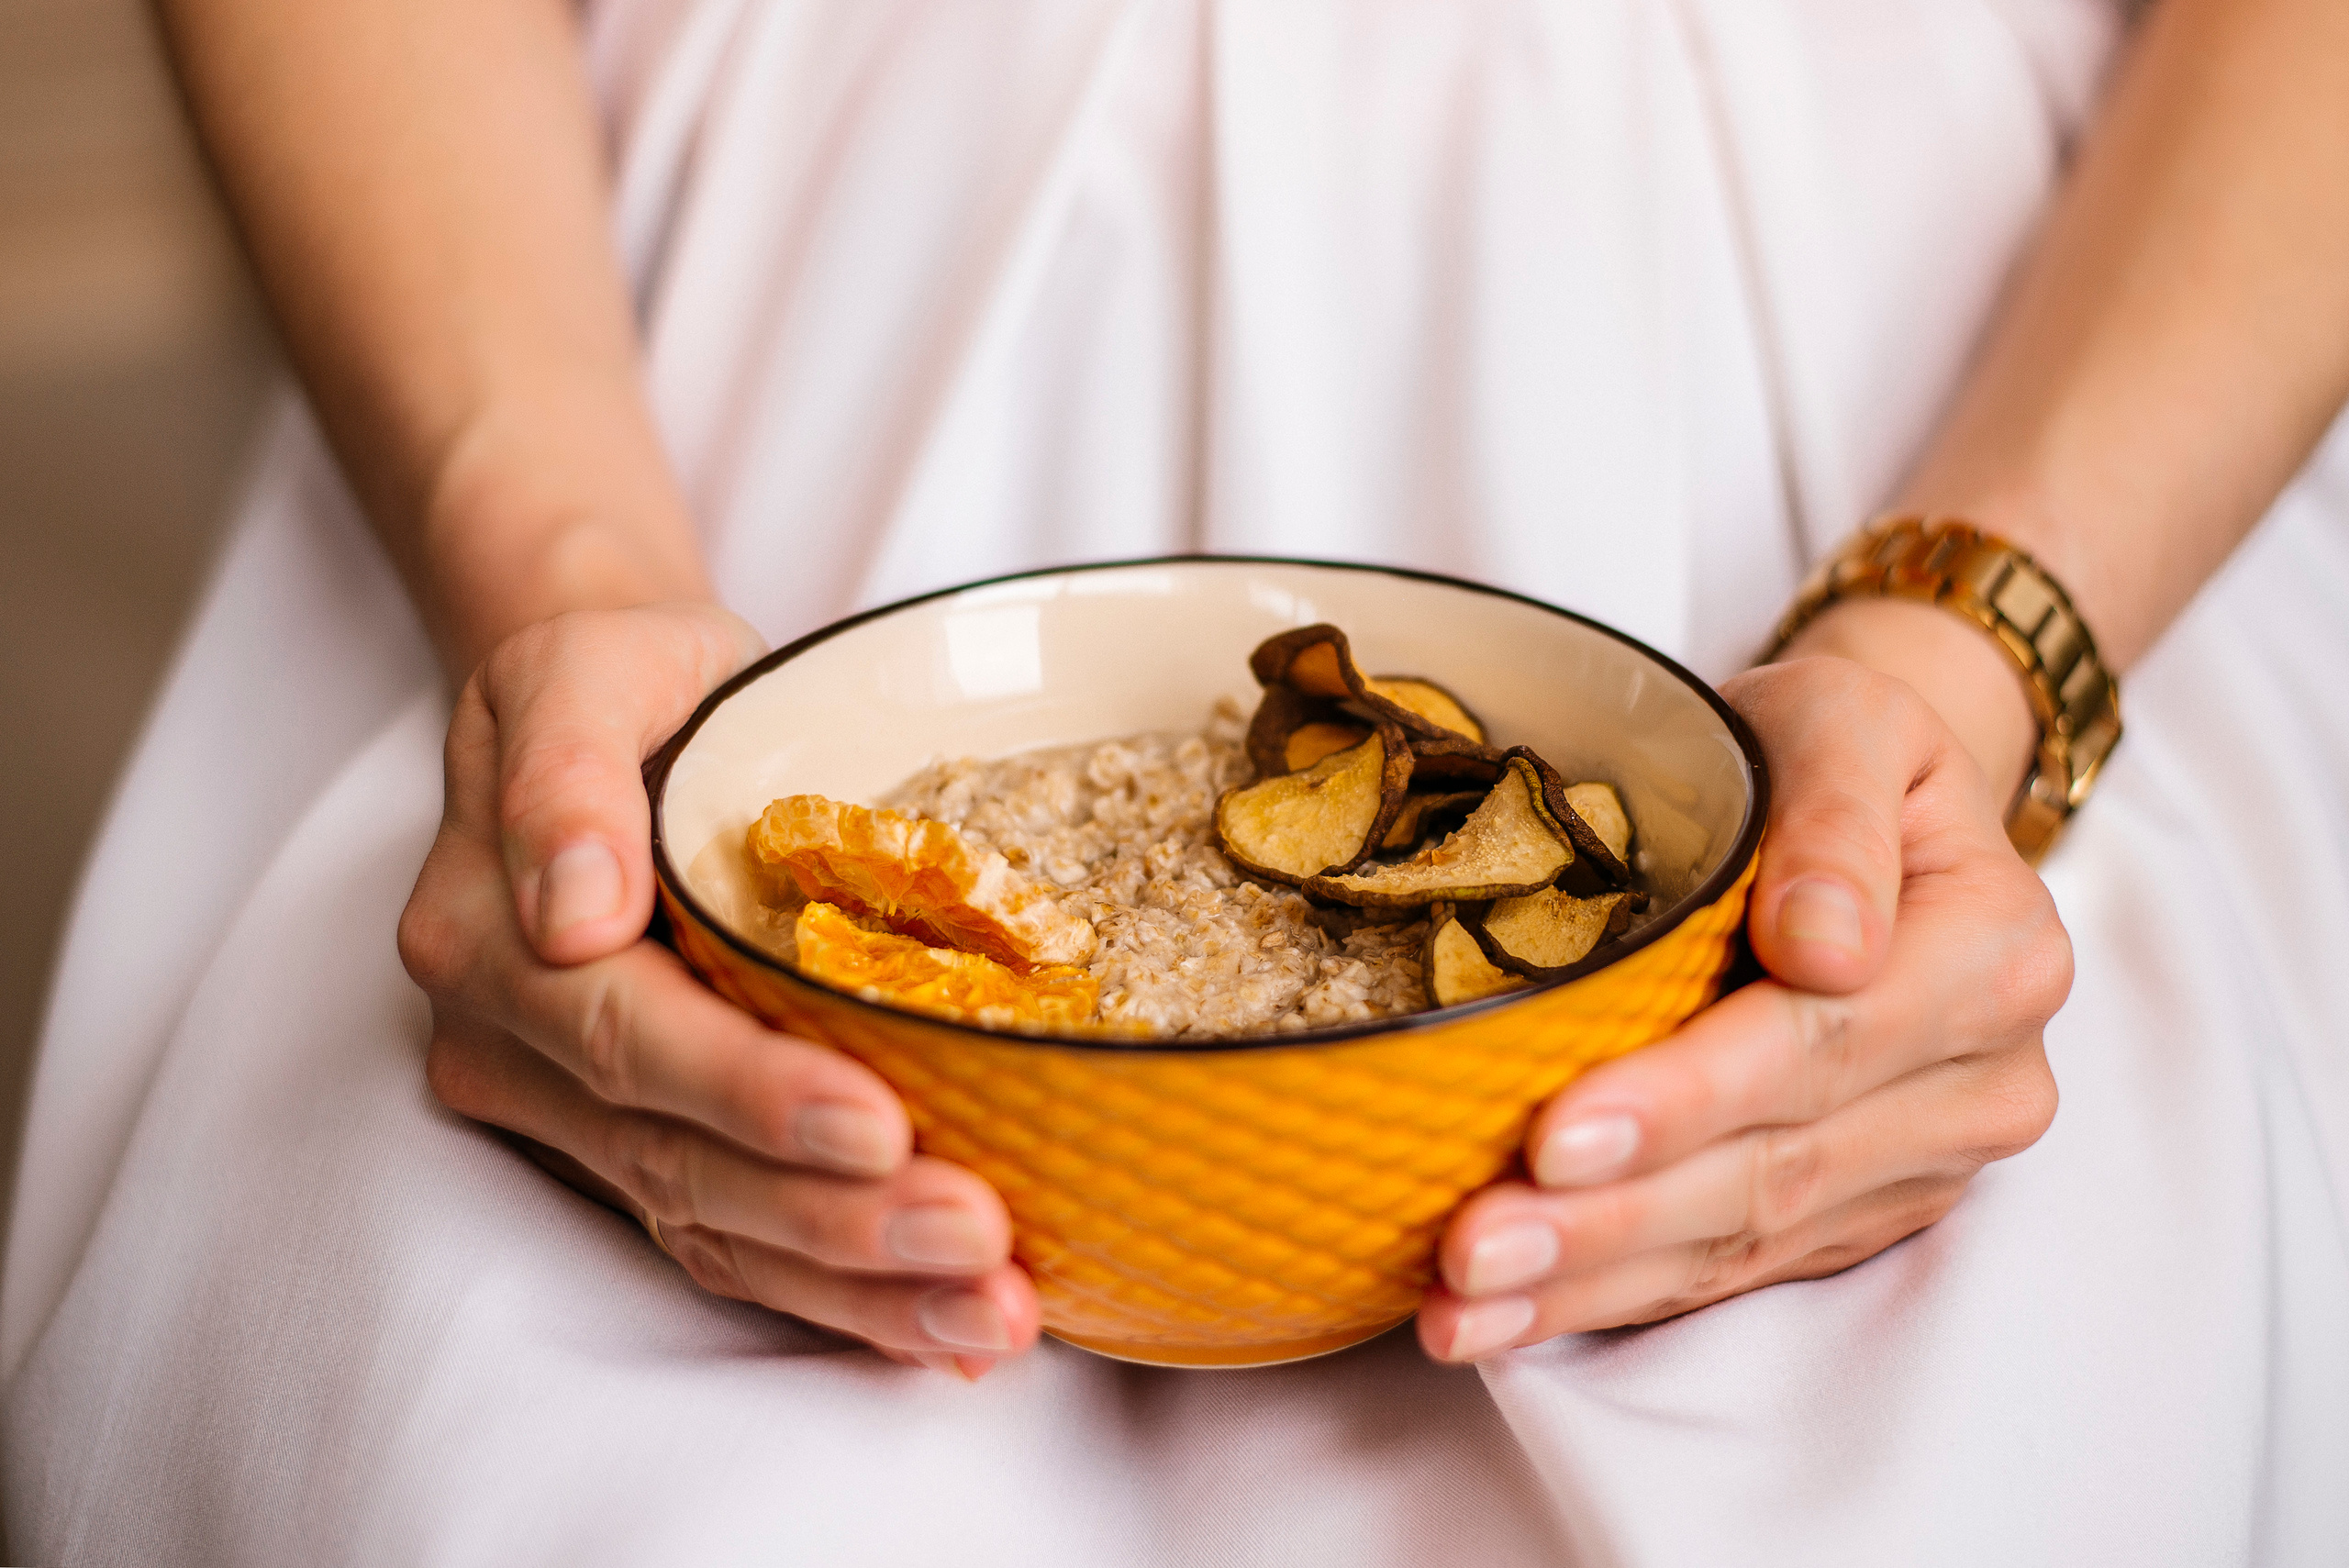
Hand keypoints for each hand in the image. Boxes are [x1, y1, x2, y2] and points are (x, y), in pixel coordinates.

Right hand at [397, 602, 1041, 1374]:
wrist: (613, 716)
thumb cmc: (625, 678)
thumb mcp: (588, 666)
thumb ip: (564, 773)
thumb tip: (572, 909)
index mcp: (491, 936)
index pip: (628, 1040)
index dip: (751, 1095)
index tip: (875, 1126)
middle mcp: (516, 1050)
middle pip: (680, 1160)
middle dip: (834, 1218)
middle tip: (977, 1243)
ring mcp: (574, 1115)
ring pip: (713, 1227)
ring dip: (857, 1288)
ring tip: (993, 1311)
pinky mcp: (644, 1144)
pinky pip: (735, 1239)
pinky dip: (843, 1295)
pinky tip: (949, 1328)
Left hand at [1418, 656, 2069, 1360]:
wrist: (1869, 803)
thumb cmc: (1833, 750)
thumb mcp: (1841, 716)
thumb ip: (1838, 813)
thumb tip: (1827, 943)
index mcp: (1991, 955)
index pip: (1816, 1043)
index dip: (1685, 1099)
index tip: (1556, 1137)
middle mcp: (1981, 1081)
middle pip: (1772, 1170)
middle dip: (1609, 1222)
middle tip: (1471, 1250)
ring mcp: (1922, 1163)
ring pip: (1741, 1242)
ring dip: (1590, 1284)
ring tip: (1460, 1307)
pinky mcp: (1857, 1213)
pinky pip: (1728, 1269)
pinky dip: (1608, 1296)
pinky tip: (1502, 1319)